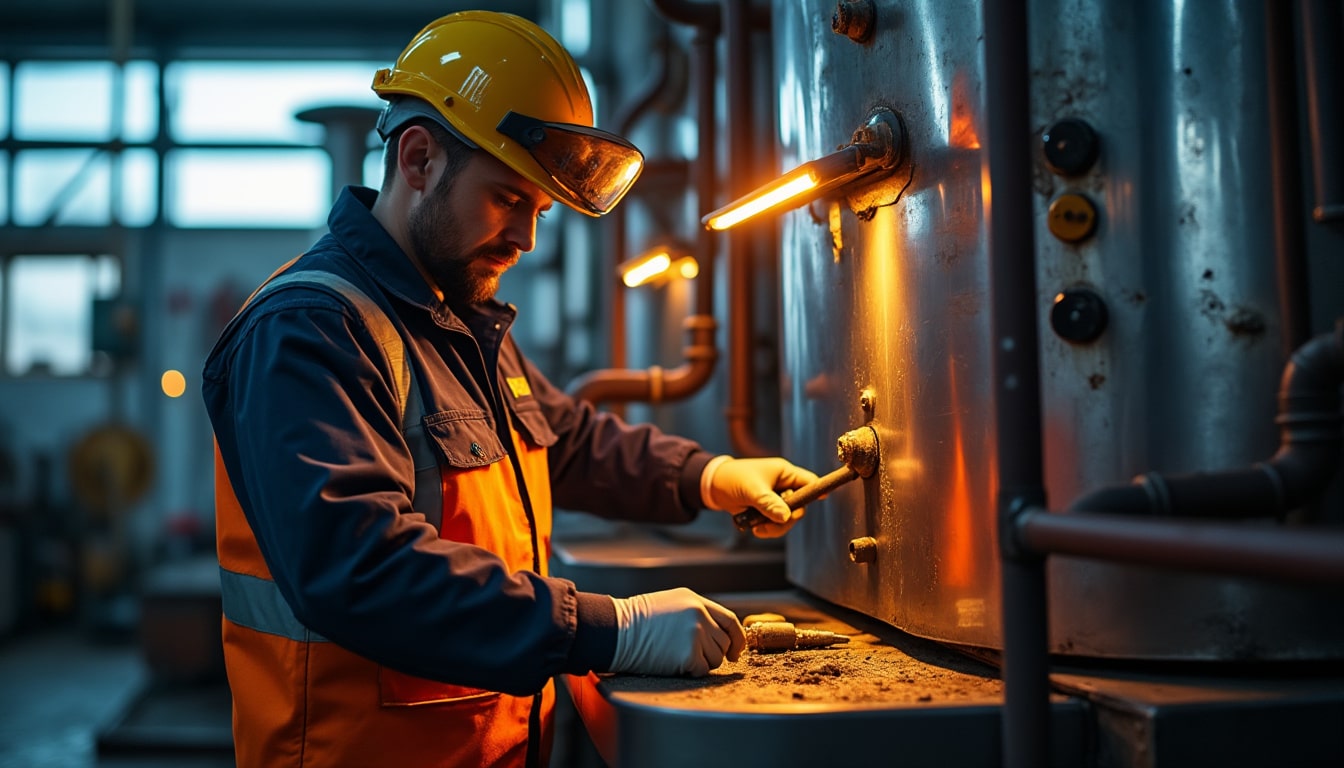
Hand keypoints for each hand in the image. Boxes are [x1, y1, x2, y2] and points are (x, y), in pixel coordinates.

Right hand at [608, 588, 746, 676]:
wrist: (618, 631)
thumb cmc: (638, 621)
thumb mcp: (671, 604)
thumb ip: (695, 613)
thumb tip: (717, 634)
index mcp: (695, 601)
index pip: (729, 619)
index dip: (737, 637)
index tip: (736, 650)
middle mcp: (699, 615)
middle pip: (724, 641)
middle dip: (716, 653)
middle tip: (697, 657)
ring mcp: (695, 634)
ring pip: (715, 658)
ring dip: (702, 663)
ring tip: (678, 656)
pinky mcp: (688, 654)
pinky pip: (702, 670)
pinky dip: (691, 671)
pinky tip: (674, 662)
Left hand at [701, 456, 819, 536]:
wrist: (713, 486)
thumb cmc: (733, 478)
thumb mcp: (752, 490)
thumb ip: (769, 503)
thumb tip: (786, 517)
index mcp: (784, 473)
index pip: (809, 482)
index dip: (816, 491)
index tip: (820, 500)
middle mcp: (783, 486)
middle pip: (799, 506)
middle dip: (787, 518)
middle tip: (773, 521)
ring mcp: (775, 499)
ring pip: (787, 518)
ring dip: (775, 526)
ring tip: (758, 528)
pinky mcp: (766, 510)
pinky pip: (775, 523)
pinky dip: (767, 528)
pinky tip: (754, 528)